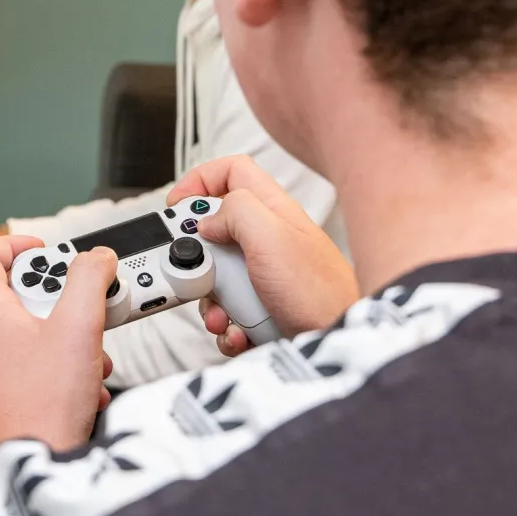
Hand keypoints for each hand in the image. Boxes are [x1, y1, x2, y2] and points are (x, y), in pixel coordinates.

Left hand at [0, 235, 115, 453]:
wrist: (37, 465)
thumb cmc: (47, 402)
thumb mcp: (78, 327)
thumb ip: (88, 281)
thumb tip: (96, 257)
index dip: (12, 244)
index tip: (45, 252)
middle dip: (44, 291)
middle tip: (71, 299)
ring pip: (18, 327)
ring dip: (58, 329)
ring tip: (88, 347)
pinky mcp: (1, 390)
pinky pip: (25, 359)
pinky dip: (56, 360)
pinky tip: (88, 381)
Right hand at [168, 155, 358, 355]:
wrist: (340, 342)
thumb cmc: (320, 292)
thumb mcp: (271, 236)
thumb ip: (235, 211)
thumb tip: (207, 220)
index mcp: (271, 211)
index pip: (231, 173)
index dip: (200, 181)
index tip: (177, 206)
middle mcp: (267, 240)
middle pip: (213, 230)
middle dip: (196, 254)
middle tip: (197, 269)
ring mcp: (264, 275)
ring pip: (216, 276)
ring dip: (210, 299)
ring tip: (223, 312)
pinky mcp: (262, 308)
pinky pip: (228, 312)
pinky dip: (226, 325)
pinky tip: (238, 331)